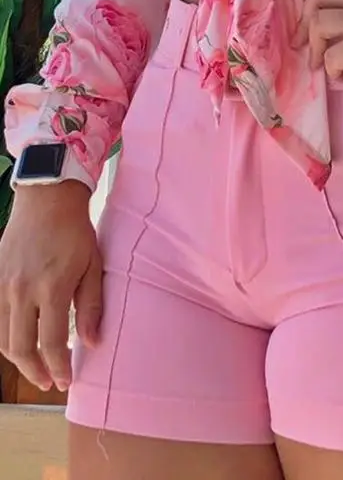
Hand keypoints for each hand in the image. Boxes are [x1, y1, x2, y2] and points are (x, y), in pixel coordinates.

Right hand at [0, 181, 101, 391]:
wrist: (47, 199)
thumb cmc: (75, 231)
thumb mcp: (93, 265)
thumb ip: (91, 306)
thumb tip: (92, 343)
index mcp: (51, 288)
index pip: (52, 343)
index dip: (59, 367)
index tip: (66, 381)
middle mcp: (22, 291)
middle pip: (21, 348)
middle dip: (36, 372)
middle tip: (51, 383)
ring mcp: (3, 285)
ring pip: (3, 338)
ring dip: (18, 359)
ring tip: (36, 368)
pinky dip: (5, 338)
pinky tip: (20, 343)